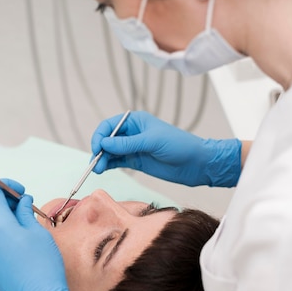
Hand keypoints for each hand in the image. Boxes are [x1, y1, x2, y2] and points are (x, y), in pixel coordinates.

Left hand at [0, 179, 93, 290]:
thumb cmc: (42, 264)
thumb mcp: (36, 232)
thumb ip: (24, 212)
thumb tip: (21, 201)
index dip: (6, 186)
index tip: (22, 190)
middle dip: (8, 203)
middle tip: (29, 208)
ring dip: (7, 219)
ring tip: (29, 227)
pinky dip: (5, 234)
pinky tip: (23, 243)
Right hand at [91, 111, 241, 186]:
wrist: (196, 163)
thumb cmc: (178, 145)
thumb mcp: (151, 142)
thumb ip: (127, 144)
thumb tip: (104, 144)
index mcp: (135, 121)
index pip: (110, 126)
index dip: (100, 136)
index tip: (97, 148)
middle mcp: (132, 133)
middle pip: (107, 139)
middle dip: (99, 149)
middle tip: (95, 162)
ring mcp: (133, 148)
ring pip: (111, 152)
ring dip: (102, 159)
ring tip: (98, 169)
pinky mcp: (136, 161)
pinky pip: (117, 161)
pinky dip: (109, 165)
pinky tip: (103, 169)